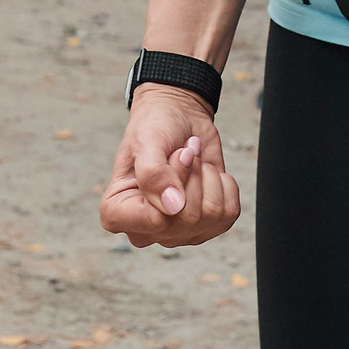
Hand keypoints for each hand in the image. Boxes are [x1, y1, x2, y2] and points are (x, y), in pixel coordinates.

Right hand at [100, 88, 238, 247]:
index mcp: (118, 214)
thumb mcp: (147, 141)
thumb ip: (153, 174)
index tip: (174, 155)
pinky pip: (229, 212)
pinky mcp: (206, 226)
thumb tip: (174, 208)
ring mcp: (178, 231)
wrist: (178, 116)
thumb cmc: (154, 126)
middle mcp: (147, 230)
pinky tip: (205, 173)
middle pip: (188, 218)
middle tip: (182, 153)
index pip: (155, 220)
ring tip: (192, 161)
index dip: (173, 184)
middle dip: (192, 174)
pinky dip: (224, 184)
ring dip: (207, 175)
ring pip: (212, 214)